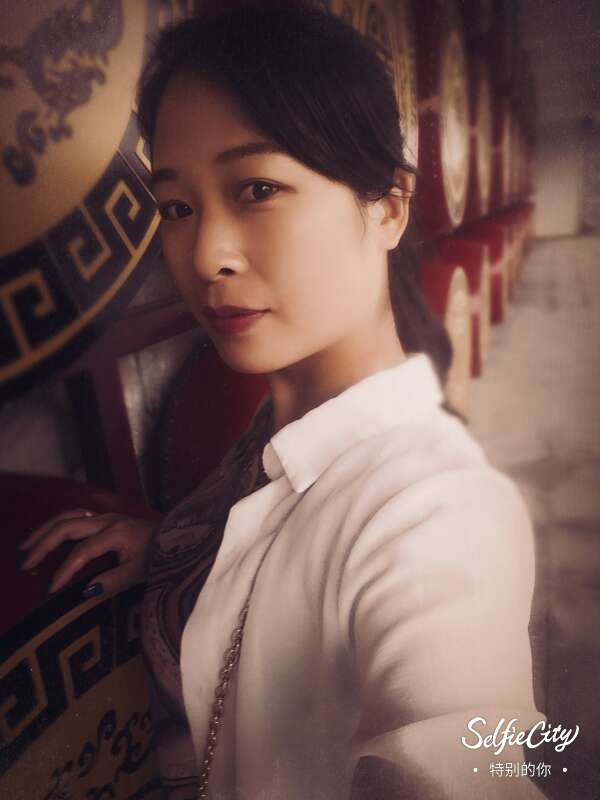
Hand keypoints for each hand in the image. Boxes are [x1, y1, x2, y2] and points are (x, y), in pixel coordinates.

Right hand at [19, 508, 159, 595]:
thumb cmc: (160, 556)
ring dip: (44, 530)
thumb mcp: (141, 573)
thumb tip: (85, 591)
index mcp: (117, 532)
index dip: (65, 570)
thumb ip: (114, 581)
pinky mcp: (105, 518)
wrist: (177, 538)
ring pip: (67, 516)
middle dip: (43, 544)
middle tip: (25, 564)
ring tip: (25, 548)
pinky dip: (55, 525)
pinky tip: (45, 536)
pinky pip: (74, 516)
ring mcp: (105, 516)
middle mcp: (108, 520)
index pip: (83, 551)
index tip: (50, 589)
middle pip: (67, 526)